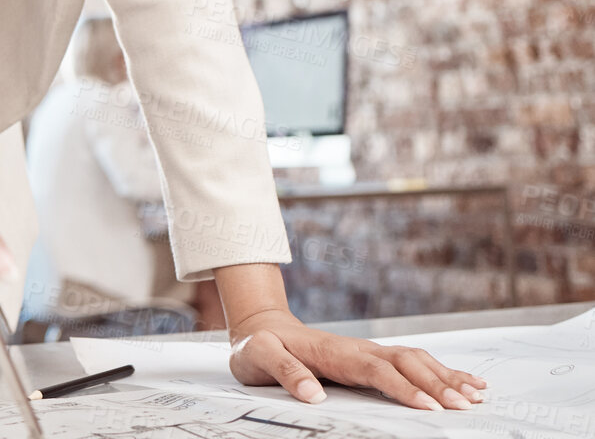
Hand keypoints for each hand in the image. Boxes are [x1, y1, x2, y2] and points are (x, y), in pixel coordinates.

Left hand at [228, 308, 487, 409]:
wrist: (259, 328)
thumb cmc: (257, 346)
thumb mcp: (258, 356)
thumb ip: (284, 372)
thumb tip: (314, 395)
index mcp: (335, 352)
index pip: (376, 370)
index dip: (403, 387)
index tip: (428, 406)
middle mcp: (358, 350)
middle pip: (406, 363)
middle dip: (437, 383)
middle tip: (466, 406)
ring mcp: (367, 353)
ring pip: (415, 360)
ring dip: (446, 376)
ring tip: (477, 395)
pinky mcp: (370, 359)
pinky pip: (411, 363)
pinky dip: (441, 371)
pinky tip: (465, 381)